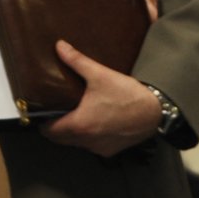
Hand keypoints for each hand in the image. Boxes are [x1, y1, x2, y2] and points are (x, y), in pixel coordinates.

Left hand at [39, 40, 159, 156]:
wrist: (155, 112)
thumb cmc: (126, 94)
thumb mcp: (100, 75)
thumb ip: (76, 60)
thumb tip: (59, 46)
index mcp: (78, 125)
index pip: (49, 131)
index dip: (43, 122)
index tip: (42, 112)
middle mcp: (86, 141)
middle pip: (60, 139)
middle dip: (55, 128)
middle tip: (56, 111)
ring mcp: (99, 149)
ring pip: (77, 144)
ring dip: (72, 133)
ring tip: (74, 114)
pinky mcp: (111, 151)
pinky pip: (93, 146)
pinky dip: (89, 137)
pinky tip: (96, 122)